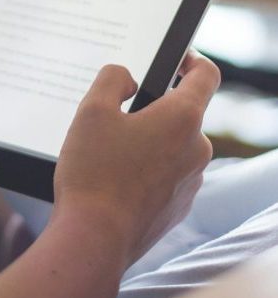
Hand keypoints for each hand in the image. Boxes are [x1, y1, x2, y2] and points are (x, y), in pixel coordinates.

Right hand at [53, 52, 218, 269]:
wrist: (94, 238)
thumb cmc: (93, 172)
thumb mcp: (91, 110)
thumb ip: (111, 79)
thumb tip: (128, 80)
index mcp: (181, 118)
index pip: (205, 75)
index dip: (191, 59)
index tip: (176, 58)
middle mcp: (196, 149)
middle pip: (181, 113)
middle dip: (151, 109)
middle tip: (113, 115)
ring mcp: (190, 181)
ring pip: (171, 146)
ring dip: (146, 141)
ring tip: (106, 152)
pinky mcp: (177, 206)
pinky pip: (165, 175)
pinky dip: (144, 170)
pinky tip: (112, 179)